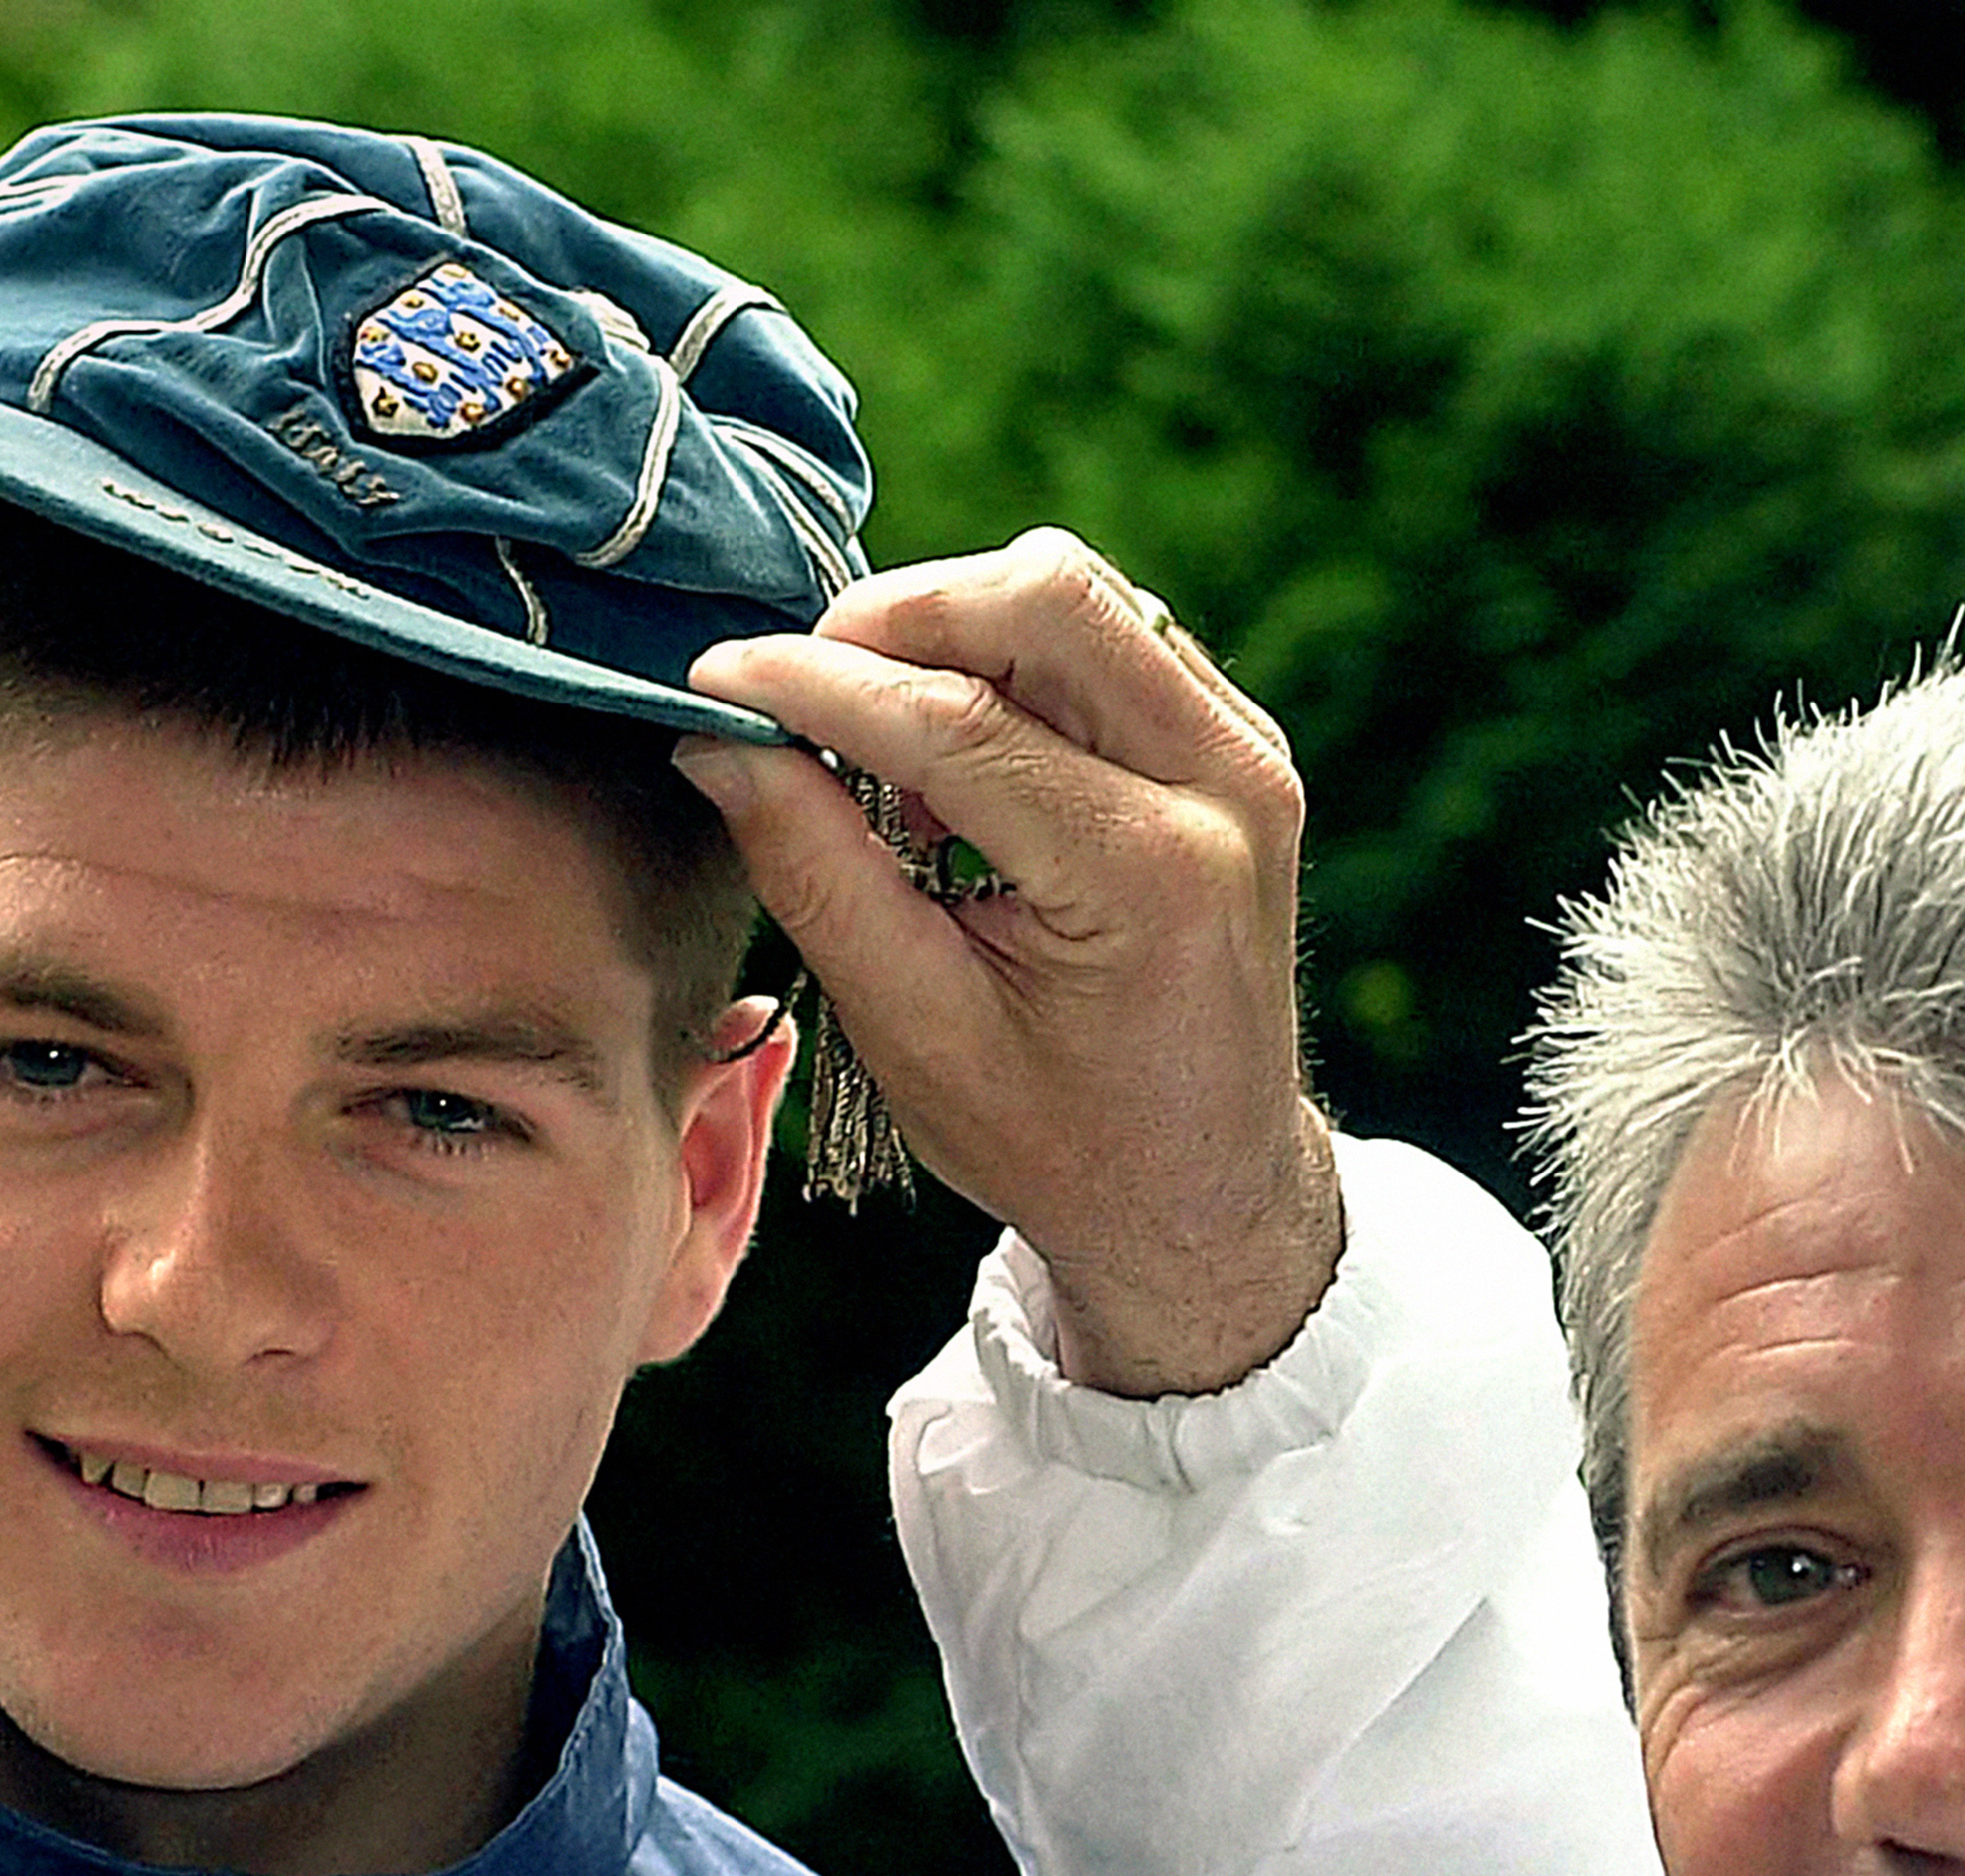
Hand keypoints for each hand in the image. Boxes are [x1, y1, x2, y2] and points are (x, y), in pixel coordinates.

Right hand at [677, 527, 1341, 1396]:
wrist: (1207, 1194)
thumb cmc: (1064, 1143)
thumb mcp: (918, 1032)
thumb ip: (817, 872)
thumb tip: (716, 737)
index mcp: (1153, 878)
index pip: (958, 721)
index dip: (816, 685)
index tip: (714, 681)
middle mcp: (1228, 790)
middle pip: (1044, 595)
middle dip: (894, 621)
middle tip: (801, 695)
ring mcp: (1250, 755)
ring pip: (1078, 594)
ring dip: (953, 633)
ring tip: (886, 750)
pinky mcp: (1241, 743)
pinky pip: (1112, 633)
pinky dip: (1013, 661)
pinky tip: (960, 762)